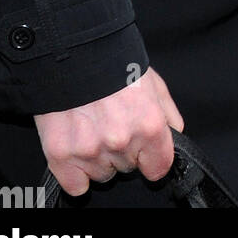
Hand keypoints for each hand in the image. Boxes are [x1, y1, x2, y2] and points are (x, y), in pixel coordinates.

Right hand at [34, 66, 183, 196]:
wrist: (71, 51)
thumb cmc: (115, 64)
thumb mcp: (153, 82)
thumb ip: (168, 114)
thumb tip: (175, 136)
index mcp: (149, 125)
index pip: (159, 168)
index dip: (152, 159)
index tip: (144, 152)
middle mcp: (122, 142)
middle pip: (128, 169)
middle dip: (122, 151)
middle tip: (111, 124)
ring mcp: (90, 151)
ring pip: (102, 175)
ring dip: (98, 159)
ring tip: (91, 127)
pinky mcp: (62, 156)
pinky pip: (76, 186)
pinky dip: (75, 173)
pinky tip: (76, 147)